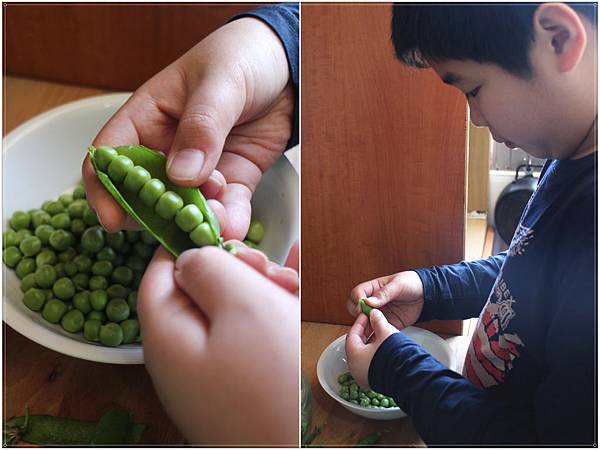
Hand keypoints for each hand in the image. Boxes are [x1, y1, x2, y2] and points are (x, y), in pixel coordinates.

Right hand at [83, 17, 293, 239]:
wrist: (285, 67)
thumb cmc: (240, 58)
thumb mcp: (219, 83)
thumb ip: (201, 126)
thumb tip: (181, 175)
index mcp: (147, 118)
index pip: (112, 157)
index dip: (106, 190)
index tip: (115, 220)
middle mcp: (168, 148)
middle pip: (147, 194)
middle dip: (157, 216)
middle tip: (175, 227)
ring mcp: (201, 168)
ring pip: (188, 208)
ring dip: (197, 222)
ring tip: (213, 225)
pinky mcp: (234, 179)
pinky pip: (227, 207)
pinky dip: (229, 221)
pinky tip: (232, 228)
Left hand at [137, 243, 298, 445]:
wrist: (299, 449)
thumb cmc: (271, 376)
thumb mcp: (240, 303)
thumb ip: (208, 267)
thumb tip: (190, 256)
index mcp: (166, 332)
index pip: (160, 271)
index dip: (190, 242)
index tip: (226, 230)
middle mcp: (180, 355)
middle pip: (198, 291)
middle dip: (236, 271)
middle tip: (272, 271)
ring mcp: (208, 373)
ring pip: (227, 312)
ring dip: (259, 291)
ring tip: (293, 287)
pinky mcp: (236, 383)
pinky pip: (245, 337)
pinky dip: (267, 314)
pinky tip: (294, 293)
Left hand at [345, 309, 398, 388]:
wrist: (408, 378)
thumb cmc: (393, 356)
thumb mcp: (386, 333)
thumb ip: (378, 321)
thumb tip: (374, 313)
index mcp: (354, 356)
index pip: (352, 334)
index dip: (360, 323)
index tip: (366, 315)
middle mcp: (355, 368)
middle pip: (357, 345)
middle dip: (365, 333)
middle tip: (372, 323)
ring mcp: (364, 377)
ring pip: (363, 355)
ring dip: (370, 343)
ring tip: (380, 333)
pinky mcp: (373, 381)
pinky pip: (370, 364)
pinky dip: (374, 354)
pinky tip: (383, 347)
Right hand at [347, 271, 423, 332]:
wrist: (427, 295)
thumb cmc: (412, 283)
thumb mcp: (398, 284)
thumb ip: (383, 293)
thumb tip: (369, 302)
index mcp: (373, 288)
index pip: (357, 294)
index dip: (358, 301)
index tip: (362, 307)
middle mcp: (373, 301)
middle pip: (356, 308)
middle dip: (358, 315)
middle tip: (366, 319)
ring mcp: (380, 313)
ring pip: (365, 322)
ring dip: (366, 327)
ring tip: (372, 329)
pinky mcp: (388, 323)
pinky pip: (377, 330)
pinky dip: (376, 334)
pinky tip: (380, 335)